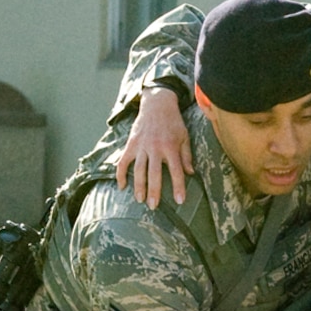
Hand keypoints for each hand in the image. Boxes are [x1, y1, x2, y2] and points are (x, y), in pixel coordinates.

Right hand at [115, 86, 191, 207]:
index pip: (176, 171)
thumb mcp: (184, 137)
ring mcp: (141, 146)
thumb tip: (190, 173)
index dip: (178, 187)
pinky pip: (123, 161)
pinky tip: (122, 186)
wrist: (157, 103)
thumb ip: (186, 156)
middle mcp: (155, 148)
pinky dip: (121, 174)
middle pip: (154, 174)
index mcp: (171, 147)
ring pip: (138, 169)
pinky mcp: (131, 144)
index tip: (180, 201)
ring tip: (139, 200)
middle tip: (153, 206)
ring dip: (138, 186)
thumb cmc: (173, 122)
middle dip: (154, 191)